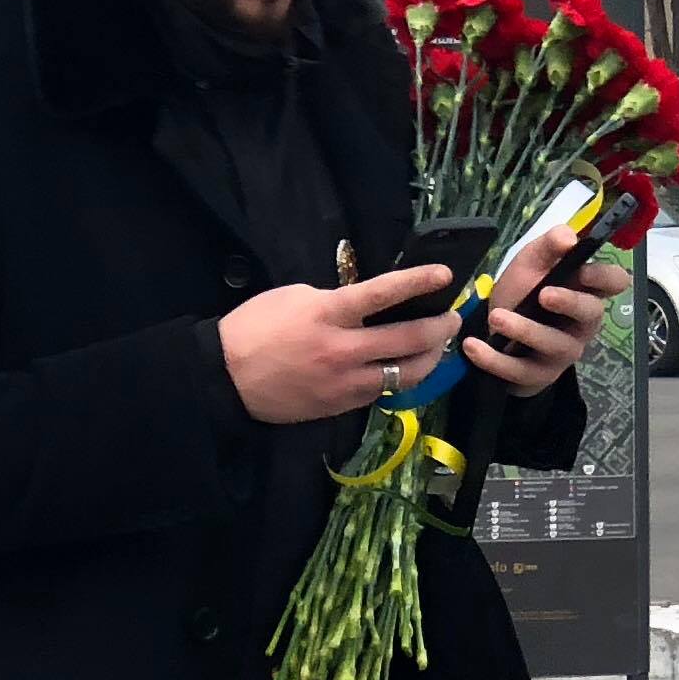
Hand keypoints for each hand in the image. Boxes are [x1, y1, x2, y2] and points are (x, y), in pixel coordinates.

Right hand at [218, 266, 458, 424]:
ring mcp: (346, 382)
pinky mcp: (343, 405)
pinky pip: (384, 390)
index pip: (383, 294)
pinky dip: (401, 376)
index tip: (444, 274)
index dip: (418, 282)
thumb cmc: (254, 328)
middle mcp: (343, 349)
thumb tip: (367, 305)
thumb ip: (335, 300)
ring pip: (407, 373)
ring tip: (438, 345)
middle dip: (440, 326)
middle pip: (409, 339)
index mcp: (328, 314)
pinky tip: (408, 367)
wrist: (226, 377)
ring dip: (431, 357)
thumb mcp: (294, 297)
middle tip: (452, 317)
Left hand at [463, 232, 622, 397]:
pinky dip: (494, 359)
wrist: (495, 330)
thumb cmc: (523, 291)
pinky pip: (520, 370)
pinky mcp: (538, 375)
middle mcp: (582, 323)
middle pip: (590, 314)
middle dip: (570, 303)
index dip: (605, 276)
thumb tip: (568, 237)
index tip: (584, 270)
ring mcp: (562, 352)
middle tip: (544, 294)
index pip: (613, 282)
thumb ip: (548, 246)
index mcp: (585, 290)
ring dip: (525, 330)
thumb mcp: (531, 262)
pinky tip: (473, 346)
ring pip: (554, 345)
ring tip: (496, 318)